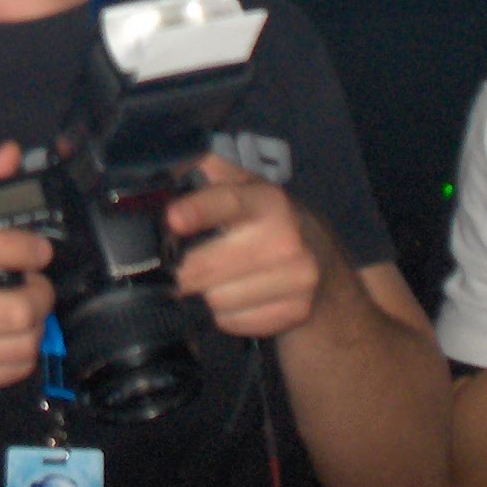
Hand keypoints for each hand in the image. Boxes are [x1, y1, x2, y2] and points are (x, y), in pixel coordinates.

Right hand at [0, 142, 55, 401]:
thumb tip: (10, 155)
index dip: (21, 246)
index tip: (39, 247)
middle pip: (14, 309)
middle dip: (41, 292)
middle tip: (36, 280)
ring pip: (20, 346)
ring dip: (37, 323)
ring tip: (27, 306)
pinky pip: (9, 373)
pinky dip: (23, 352)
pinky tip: (12, 335)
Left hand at [167, 153, 338, 338]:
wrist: (320, 260)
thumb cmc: (264, 219)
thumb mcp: (242, 185)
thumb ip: (205, 169)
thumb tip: (166, 164)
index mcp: (266, 200)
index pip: (229, 203)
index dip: (198, 210)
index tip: (173, 218)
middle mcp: (285, 239)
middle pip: (207, 268)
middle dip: (181, 271)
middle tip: (173, 268)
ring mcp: (296, 278)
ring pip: (216, 301)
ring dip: (203, 295)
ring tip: (213, 279)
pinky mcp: (295, 312)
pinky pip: (233, 322)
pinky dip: (224, 314)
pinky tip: (235, 296)